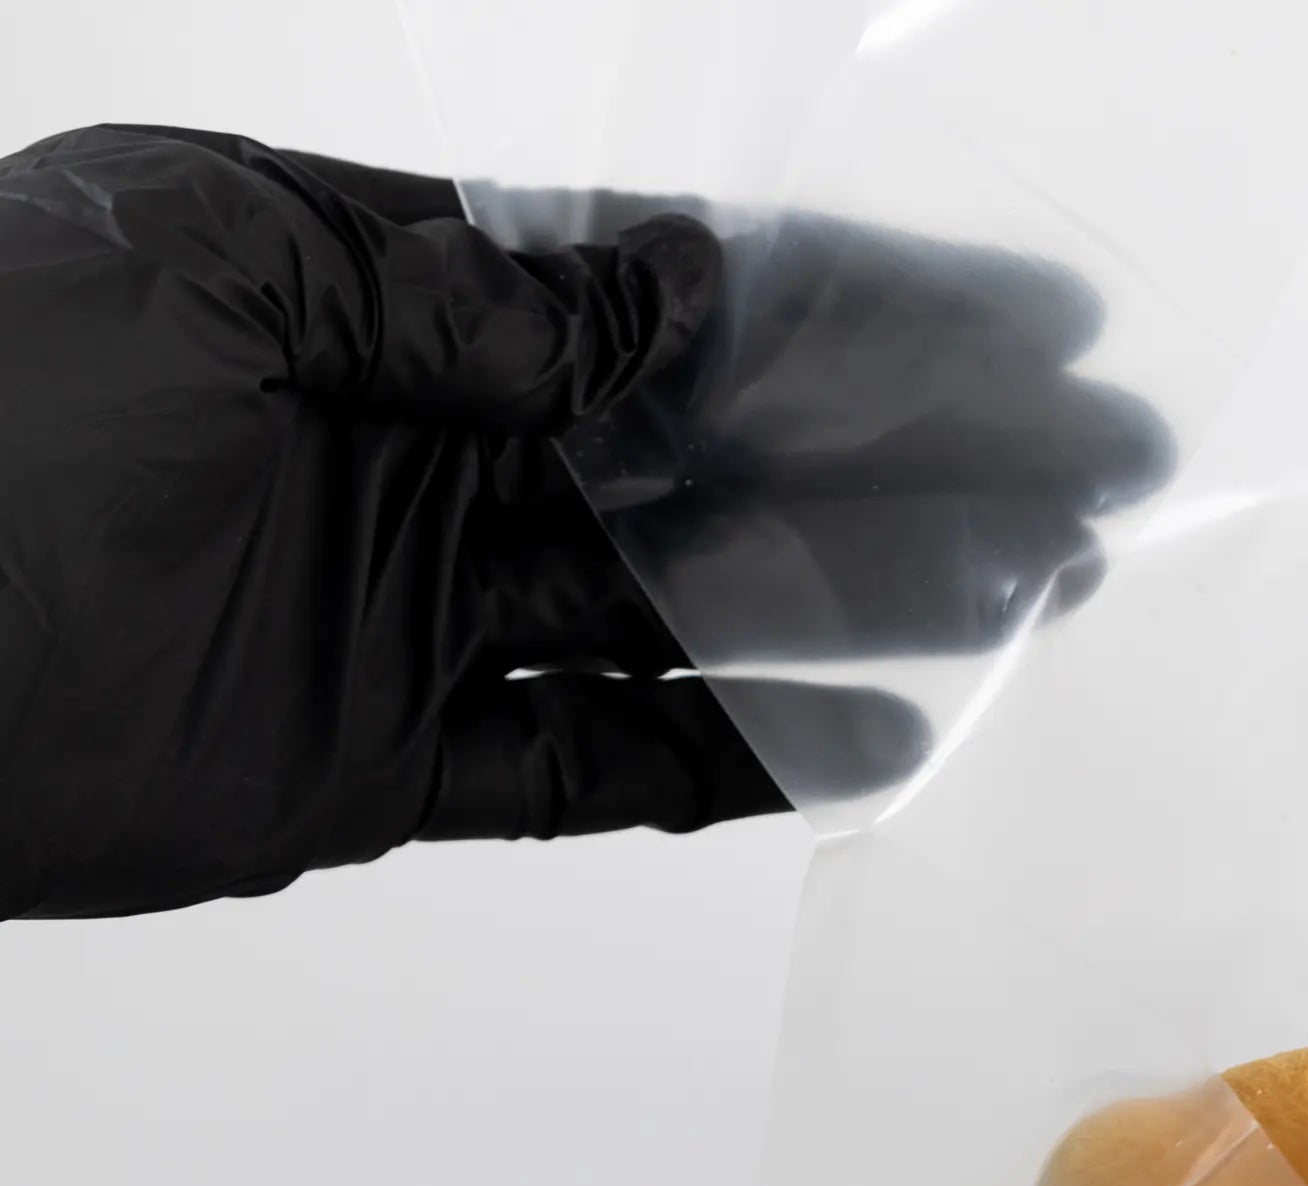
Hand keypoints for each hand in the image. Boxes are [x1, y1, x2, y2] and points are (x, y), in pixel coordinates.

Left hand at [0, 129, 1169, 917]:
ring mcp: (414, 610)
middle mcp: (418, 445)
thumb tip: (675, 299)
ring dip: (856, 604)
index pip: (656, 293)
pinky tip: (860, 739)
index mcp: (370, 291)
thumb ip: (461, 308)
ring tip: (1020, 599)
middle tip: (1077, 481)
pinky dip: (724, 761)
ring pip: (683, 611)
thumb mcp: (215, 282)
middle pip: (708, 456)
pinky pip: (594, 766)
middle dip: (900, 461)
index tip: (1010, 325)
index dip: (842, 310)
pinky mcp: (391, 762)